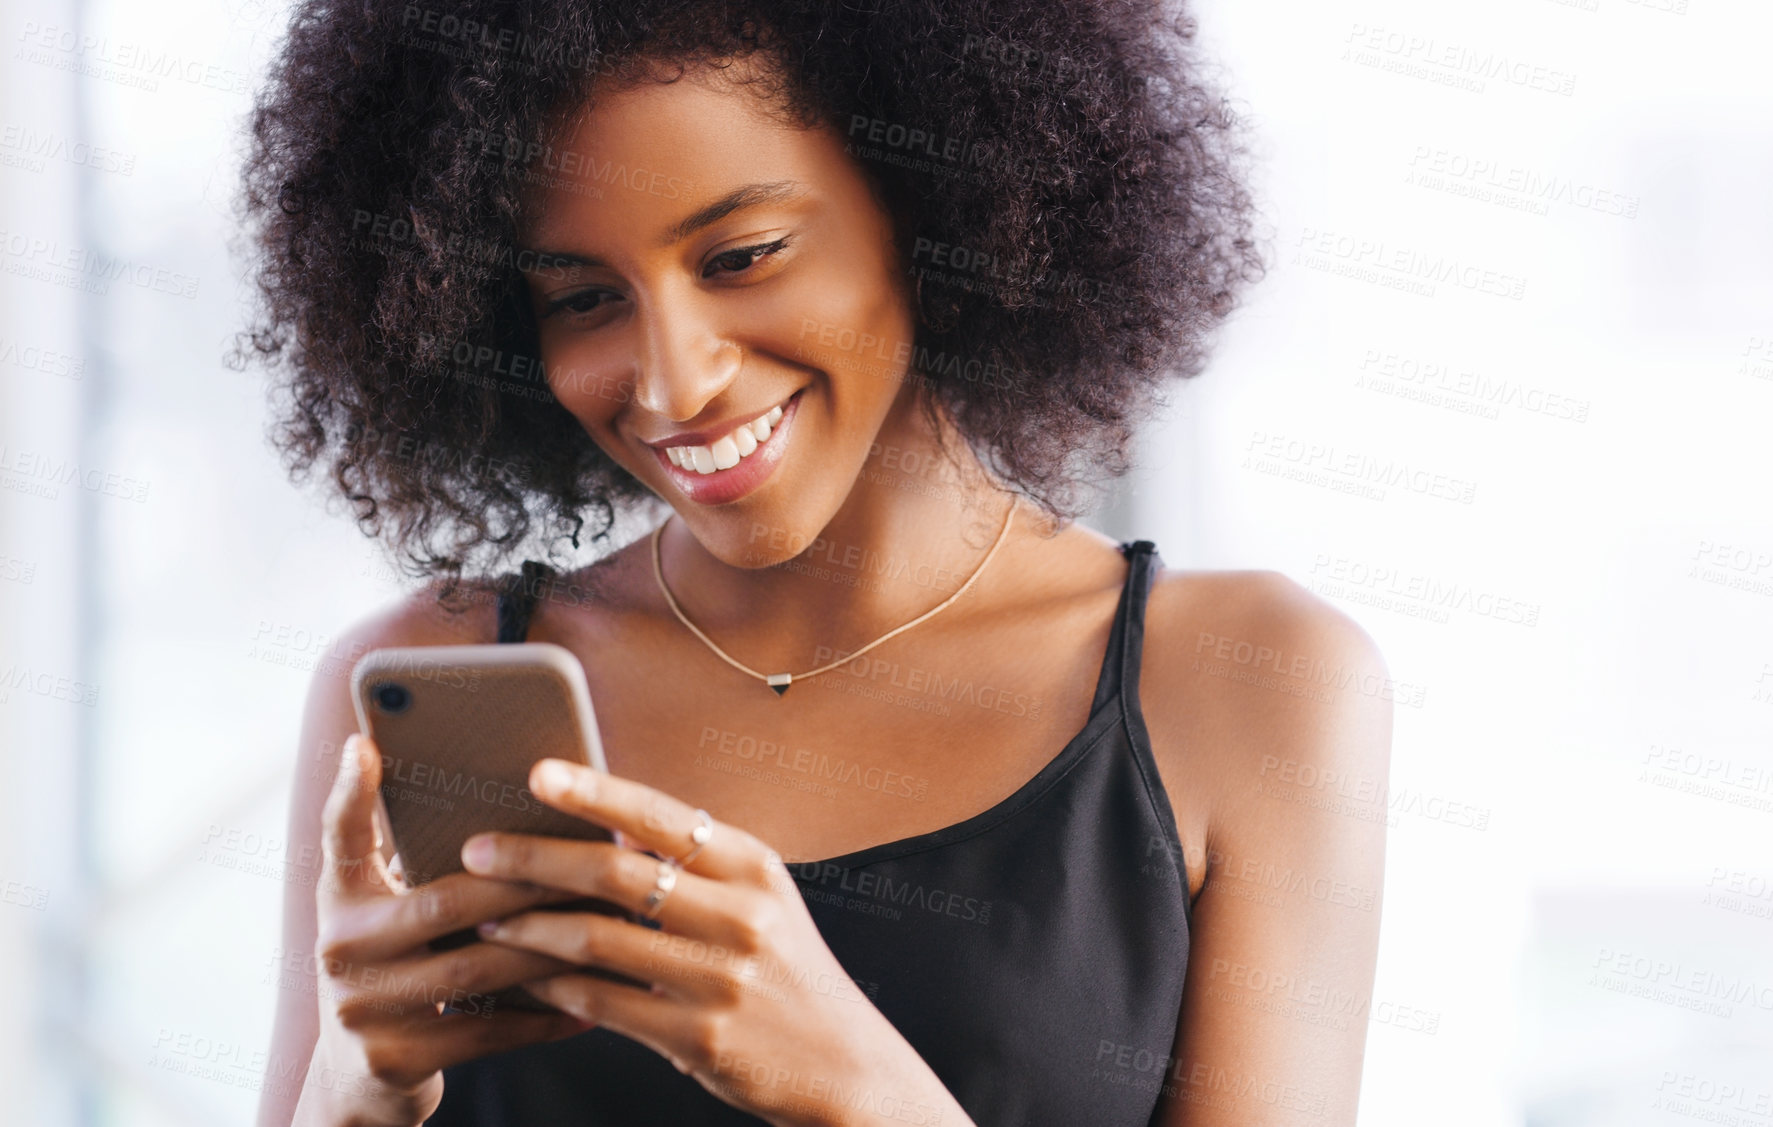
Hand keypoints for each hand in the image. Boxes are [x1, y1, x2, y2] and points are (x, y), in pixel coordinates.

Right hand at [295, 735, 590, 1126]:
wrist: (357, 1080)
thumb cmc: (399, 969)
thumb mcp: (389, 915)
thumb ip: (422, 868)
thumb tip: (509, 808)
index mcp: (339, 900)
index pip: (339, 835)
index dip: (350, 789)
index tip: (365, 741)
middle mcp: (339, 949)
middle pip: (447, 902)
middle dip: (529, 882)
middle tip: (595, 860)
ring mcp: (362, 1008)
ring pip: (480, 967)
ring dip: (553, 946)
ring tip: (611, 926)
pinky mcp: (394, 1059)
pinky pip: (489, 1030)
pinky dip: (545, 1015)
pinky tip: (591, 1001)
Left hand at [462, 759, 974, 1126]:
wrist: (843, 1064)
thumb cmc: (786, 973)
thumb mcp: (759, 901)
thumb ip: (694, 865)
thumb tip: (605, 821)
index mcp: (752, 867)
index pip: (659, 816)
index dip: (594, 791)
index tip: (537, 772)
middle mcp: (740, 915)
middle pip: (615, 870)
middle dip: (534, 857)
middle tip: (477, 850)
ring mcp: (719, 979)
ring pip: (597, 939)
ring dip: (529, 927)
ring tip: (488, 919)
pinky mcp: (699, 1038)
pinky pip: (604, 1003)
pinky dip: (556, 987)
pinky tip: (529, 979)